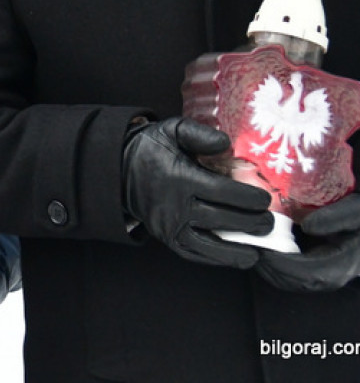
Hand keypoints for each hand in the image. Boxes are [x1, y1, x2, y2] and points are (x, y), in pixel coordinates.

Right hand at [123, 117, 272, 267]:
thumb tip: (227, 145)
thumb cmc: (152, 148)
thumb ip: (200, 134)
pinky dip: (219, 259)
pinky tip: (238, 257)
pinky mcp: (167, 238)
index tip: (265, 199)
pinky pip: (197, 254)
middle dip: (252, 223)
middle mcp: (175, 205)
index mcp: (180, 177)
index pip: (223, 192)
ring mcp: (170, 226)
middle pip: (223, 219)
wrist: (119, 170)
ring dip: (239, 249)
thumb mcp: (172, 130)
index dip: (249, 198)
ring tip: (260, 249)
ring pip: (212, 245)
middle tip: (269, 222)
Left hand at [256, 193, 359, 291]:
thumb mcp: (355, 211)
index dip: (280, 264)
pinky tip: (263, 248)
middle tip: (248, 249)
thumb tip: (308, 226)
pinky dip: (273, 265)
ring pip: (289, 281)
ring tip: (250, 248)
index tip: (262, 250)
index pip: (305, 274)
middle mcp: (331, 275)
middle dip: (267, 267)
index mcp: (341, 264)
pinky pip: (290, 275)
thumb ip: (335, 218)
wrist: (359, 226)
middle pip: (293, 282)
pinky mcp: (315, 270)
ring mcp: (322, 275)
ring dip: (267, 267)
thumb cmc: (359, 217)